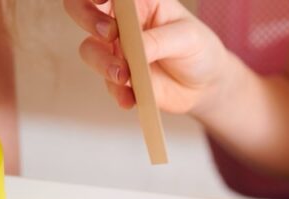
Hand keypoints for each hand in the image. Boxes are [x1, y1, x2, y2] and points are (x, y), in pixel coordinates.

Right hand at [64, 0, 226, 113]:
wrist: (205, 86)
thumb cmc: (198, 49)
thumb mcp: (187, 38)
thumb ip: (159, 40)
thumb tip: (132, 49)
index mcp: (138, 1)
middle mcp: (121, 22)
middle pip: (82, 10)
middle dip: (87, 18)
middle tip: (109, 34)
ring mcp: (116, 50)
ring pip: (90, 50)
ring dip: (102, 62)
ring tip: (124, 76)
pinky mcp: (119, 77)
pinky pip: (107, 83)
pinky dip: (117, 91)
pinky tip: (130, 98)